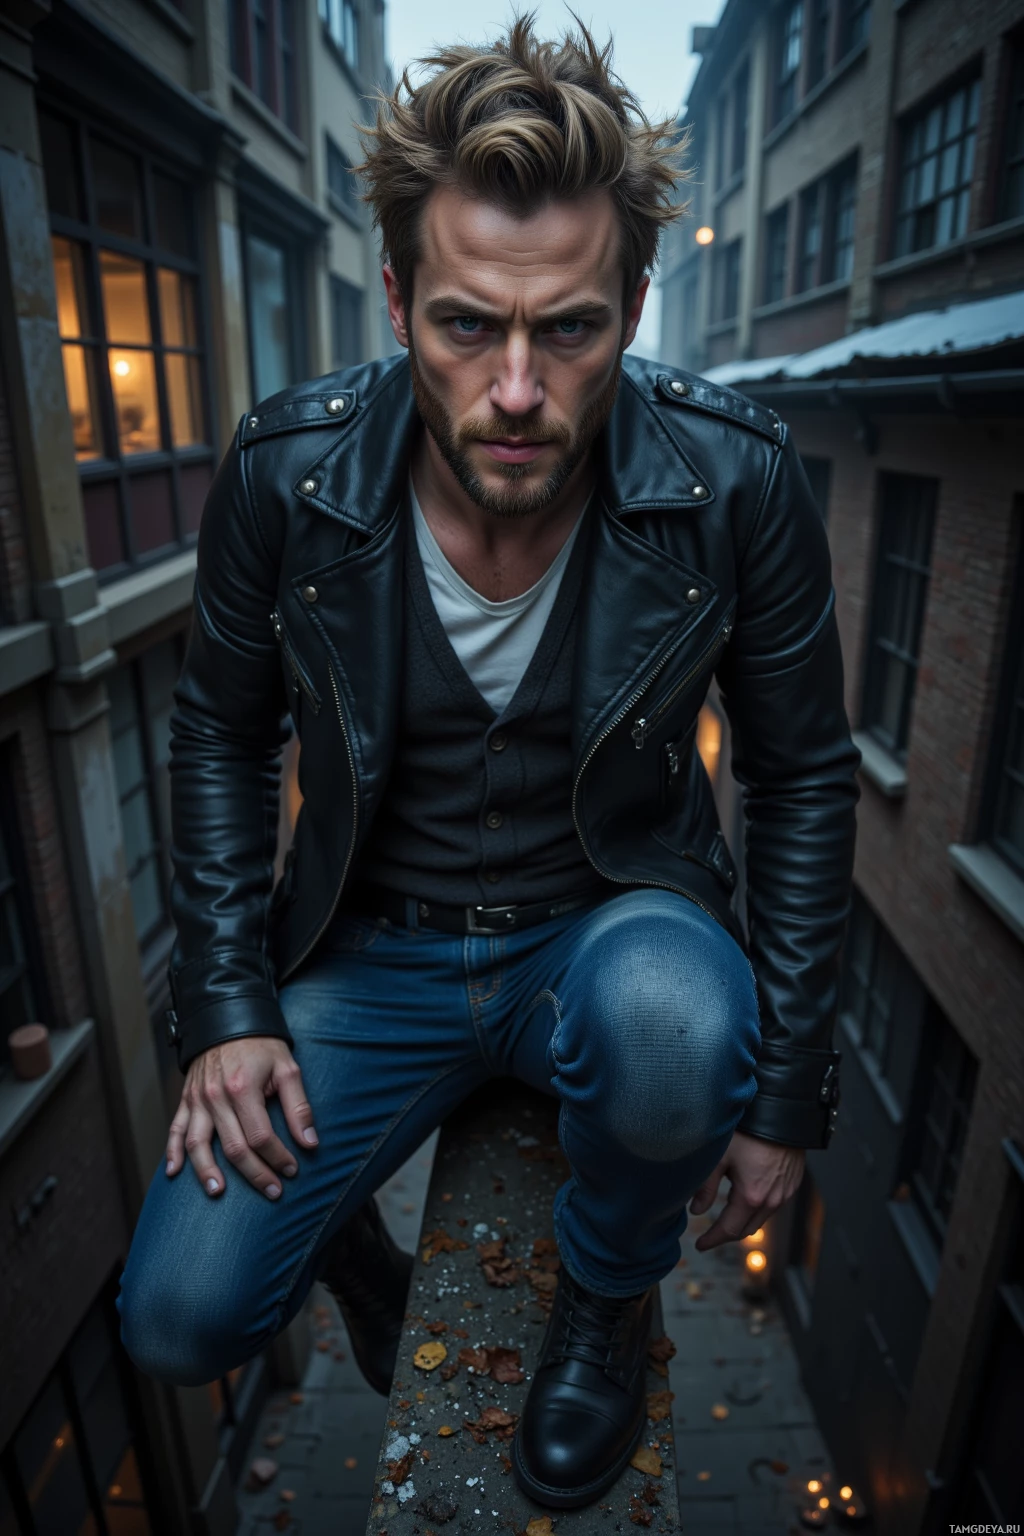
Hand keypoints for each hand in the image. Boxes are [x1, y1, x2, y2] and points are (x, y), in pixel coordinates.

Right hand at [165, 1036, 318, 1199]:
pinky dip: (172, 1152)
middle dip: (255, 1174)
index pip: (260, 1135)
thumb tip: (310, 1143)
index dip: (278, 1157)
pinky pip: (175, 1129)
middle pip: (233, 1147)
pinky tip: (174, 1173)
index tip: (292, 1170)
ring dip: (207, 1171)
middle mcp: (216, 1097)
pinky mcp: (187, 1100)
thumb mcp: (287, 1068)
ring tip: (219, 1192)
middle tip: (273, 1192)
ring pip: (198, 1144)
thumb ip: (298, 1107)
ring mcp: (198, 1099)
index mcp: (243, 1088)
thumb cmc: (261, 1045)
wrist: (228, 1019)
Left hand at [688, 1130, 804, 1250]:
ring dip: (743, 1221)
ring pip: (761, 1218)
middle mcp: (772, 1200)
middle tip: (710, 1235)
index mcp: (752, 1197)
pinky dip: (758, 1209)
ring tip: (726, 1216)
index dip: (712, 1239)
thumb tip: (695, 1210)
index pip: (729, 1230)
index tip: (699, 1245)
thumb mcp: (720, 1157)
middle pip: (746, 1230)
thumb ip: (706, 1187)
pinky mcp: (793, 1183)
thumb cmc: (749, 1131)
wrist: (782, 1113)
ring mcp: (785, 1193)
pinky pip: (774, 1205)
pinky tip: (747, 1199)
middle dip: (727, 1234)